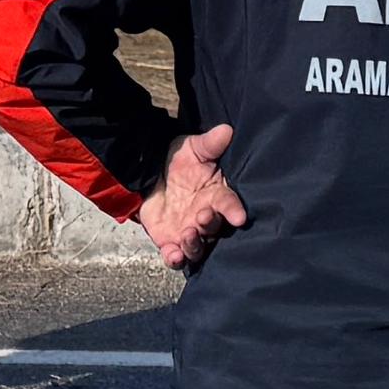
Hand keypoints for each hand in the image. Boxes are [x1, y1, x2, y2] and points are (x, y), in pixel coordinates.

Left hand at [140, 125, 245, 270]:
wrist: (148, 173)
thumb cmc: (178, 162)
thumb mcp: (193, 148)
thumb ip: (210, 143)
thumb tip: (226, 129)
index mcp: (216, 196)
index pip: (229, 204)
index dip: (234, 210)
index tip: (239, 216)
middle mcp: (207, 217)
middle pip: (215, 228)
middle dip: (211, 224)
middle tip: (203, 215)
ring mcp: (190, 232)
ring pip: (199, 247)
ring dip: (195, 243)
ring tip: (188, 233)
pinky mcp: (171, 243)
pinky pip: (177, 258)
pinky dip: (176, 259)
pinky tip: (173, 255)